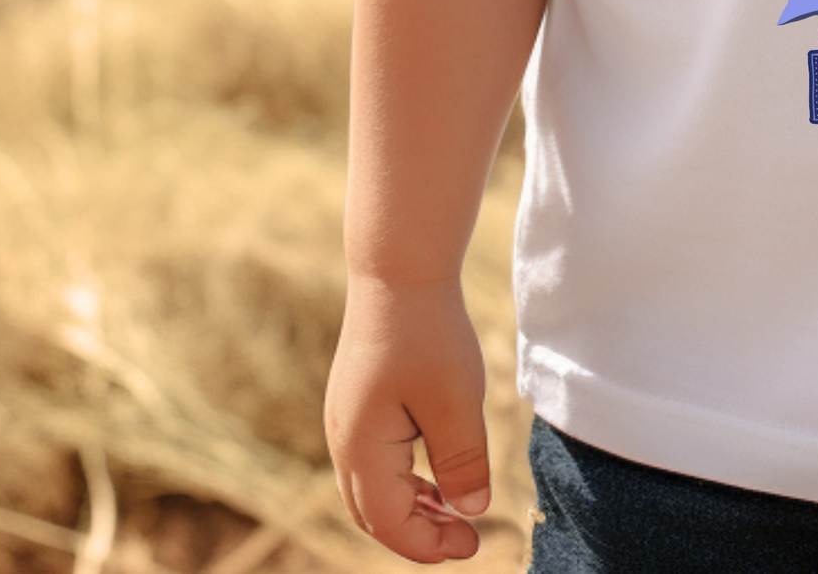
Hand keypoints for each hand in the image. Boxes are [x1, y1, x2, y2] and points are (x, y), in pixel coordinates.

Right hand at [325, 275, 491, 562]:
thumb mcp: (456, 401)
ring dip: (411, 507)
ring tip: (456, 511)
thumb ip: (463, 461)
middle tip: (467, 539)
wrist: (399, 271)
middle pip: (374, 514)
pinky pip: (374, 460)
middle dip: (419, 533)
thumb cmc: (429, 334)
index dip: (429, 544)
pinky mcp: (357, 402)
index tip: (473, 546)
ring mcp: (346, 421)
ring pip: (372, 489)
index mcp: (362, 449)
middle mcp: (344, 442)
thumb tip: (472, 511)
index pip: (390, 523)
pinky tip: (437, 472)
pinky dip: (404, 479)